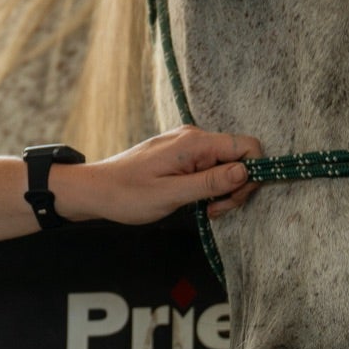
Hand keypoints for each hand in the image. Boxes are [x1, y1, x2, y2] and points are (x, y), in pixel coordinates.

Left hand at [59, 126, 261, 225]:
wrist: (96, 190)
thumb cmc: (128, 194)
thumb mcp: (170, 195)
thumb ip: (209, 183)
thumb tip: (246, 171)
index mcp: (194, 143)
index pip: (247, 145)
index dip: (252, 173)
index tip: (233, 199)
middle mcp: (194, 137)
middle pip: (239, 157)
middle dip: (236, 187)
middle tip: (215, 211)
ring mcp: (188, 145)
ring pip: (226, 164)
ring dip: (222, 190)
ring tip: (203, 210)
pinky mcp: (182, 155)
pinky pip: (210, 167)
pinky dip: (209, 187)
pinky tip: (196, 202)